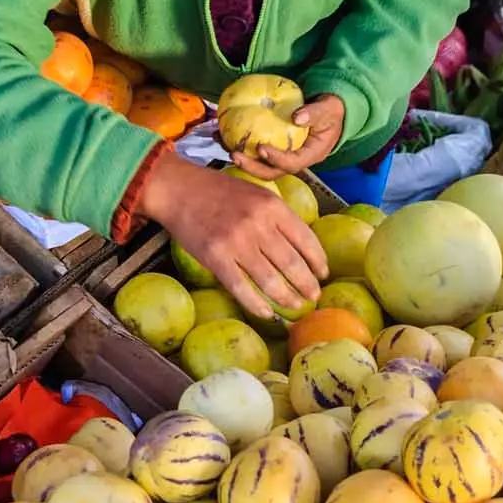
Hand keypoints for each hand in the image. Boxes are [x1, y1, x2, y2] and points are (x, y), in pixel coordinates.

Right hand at [141, 155, 327, 321]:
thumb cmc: (219, 192)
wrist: (179, 189)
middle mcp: (258, 224)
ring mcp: (236, 242)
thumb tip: (301, 248)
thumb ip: (278, 216)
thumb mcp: (257, 194)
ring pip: (270, 280)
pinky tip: (266, 313)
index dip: (318, 261)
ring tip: (295, 306)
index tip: (323, 274)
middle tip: (314, 297)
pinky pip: (241, 288)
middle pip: (292, 264)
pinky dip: (256, 304)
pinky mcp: (215, 257)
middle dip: (307, 285)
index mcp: (272, 206)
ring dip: (287, 298)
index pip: (306, 239)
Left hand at [231, 92, 345, 179]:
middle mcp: (295, 161)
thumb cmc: (331, 110)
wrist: (330, 112)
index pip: (292, 164)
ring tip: (222, 144)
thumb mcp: (329, 108)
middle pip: (272, 172)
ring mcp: (283, 156)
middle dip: (252, 167)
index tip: (262, 147)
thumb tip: (297, 117)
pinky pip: (255, 151)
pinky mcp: (274, 149)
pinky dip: (239, 143)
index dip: (276, 159)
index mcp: (311, 155)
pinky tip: (222, 133)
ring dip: (241, 158)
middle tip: (234, 154)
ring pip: (260, 164)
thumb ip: (315, 113)